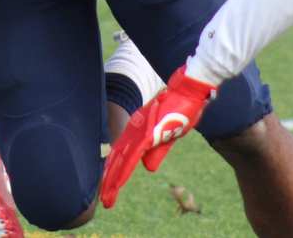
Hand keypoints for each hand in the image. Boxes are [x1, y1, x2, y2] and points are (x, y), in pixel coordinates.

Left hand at [100, 66, 216, 208]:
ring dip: (113, 179)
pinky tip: (117, 182)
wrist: (189, 91)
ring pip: (121, 159)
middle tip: (104, 200)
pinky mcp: (147, 132)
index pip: (122, 155)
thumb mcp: (169, 136)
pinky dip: (123, 169)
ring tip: (106, 197)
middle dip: (110, 180)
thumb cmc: (181, 109)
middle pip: (118, 158)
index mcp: (138, 132)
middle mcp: (134, 131)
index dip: (115, 172)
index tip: (108, 190)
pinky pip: (132, 154)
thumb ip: (157, 152)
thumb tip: (147, 168)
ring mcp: (139, 130)